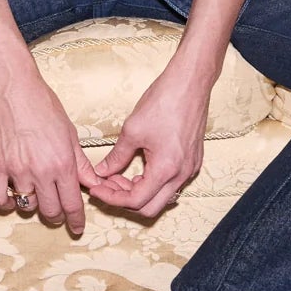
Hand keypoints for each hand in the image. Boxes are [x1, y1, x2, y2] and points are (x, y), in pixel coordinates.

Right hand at [0, 62, 94, 236]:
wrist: (12, 88)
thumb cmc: (44, 105)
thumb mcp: (70, 133)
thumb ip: (80, 163)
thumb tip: (93, 183)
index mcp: (62, 163)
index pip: (72, 204)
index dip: (76, 220)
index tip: (77, 228)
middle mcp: (40, 171)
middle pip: (50, 211)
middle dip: (57, 216)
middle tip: (58, 212)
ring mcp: (16, 170)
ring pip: (27, 206)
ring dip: (33, 205)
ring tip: (36, 195)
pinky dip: (6, 203)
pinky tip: (12, 197)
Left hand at [80, 53, 213, 217]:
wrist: (190, 83)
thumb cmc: (164, 102)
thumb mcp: (132, 130)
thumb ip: (116, 156)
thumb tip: (102, 171)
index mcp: (166, 169)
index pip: (135, 201)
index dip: (112, 198)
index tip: (97, 189)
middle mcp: (182, 175)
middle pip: (150, 207)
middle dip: (125, 199)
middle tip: (106, 185)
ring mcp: (190, 169)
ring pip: (161, 197)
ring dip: (139, 192)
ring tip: (119, 176)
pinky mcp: (193, 161)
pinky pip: (171, 184)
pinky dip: (152, 183)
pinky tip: (138, 169)